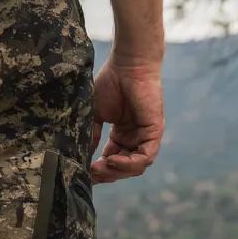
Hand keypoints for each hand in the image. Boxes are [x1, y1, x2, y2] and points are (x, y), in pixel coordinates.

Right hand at [90, 58, 163, 184]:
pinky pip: (145, 157)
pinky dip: (130, 163)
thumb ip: (91, 134)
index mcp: (122, 134)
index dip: (100, 169)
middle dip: (107, 173)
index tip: (84, 172)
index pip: (112, 160)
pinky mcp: (154, 132)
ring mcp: (145, 136)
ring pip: (136, 167)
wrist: (127, 65)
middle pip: (124, 167)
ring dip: (117, 170)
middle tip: (91, 173)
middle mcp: (135, 138)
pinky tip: (113, 160)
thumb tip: (82, 157)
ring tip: (100, 167)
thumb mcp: (95, 113)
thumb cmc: (110, 82)